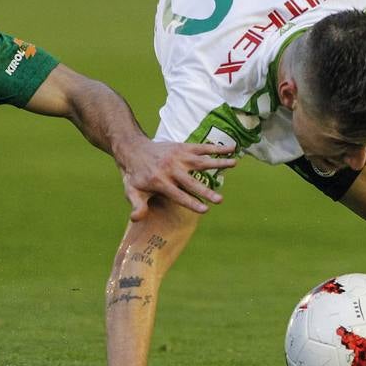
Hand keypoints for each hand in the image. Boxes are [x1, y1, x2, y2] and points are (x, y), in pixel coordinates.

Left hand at [118, 139, 237, 218]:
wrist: (134, 149)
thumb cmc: (135, 175)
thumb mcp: (132, 191)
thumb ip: (136, 205)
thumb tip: (137, 218)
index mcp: (159, 182)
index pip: (178, 195)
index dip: (191, 203)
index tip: (205, 210)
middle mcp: (171, 169)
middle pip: (191, 182)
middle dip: (206, 191)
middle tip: (220, 200)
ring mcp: (179, 157)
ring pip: (201, 161)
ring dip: (218, 163)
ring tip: (234, 164)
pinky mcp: (184, 147)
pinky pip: (202, 148)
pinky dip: (217, 148)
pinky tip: (232, 149)